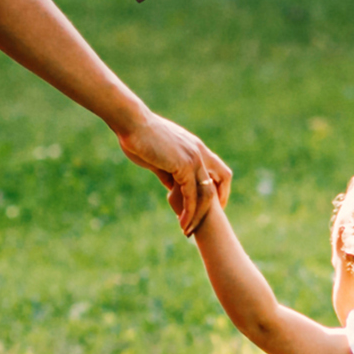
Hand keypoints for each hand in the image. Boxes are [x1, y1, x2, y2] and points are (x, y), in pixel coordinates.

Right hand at [116, 109, 230, 233]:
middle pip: (221, 180)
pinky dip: (188, 212)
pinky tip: (182, 222)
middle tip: (205, 222)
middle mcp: (200, 152)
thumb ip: (169, 173)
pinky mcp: (183, 166)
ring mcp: (194, 158)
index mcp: (196, 148)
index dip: (219, 188)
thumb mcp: (159, 158)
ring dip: (199, 215)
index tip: (212, 205)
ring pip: (206, 193)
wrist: (132, 123)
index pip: (219, 170)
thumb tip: (172, 188)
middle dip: (216, 204)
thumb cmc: (139, 137)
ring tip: (188, 230)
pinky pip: (191, 195)